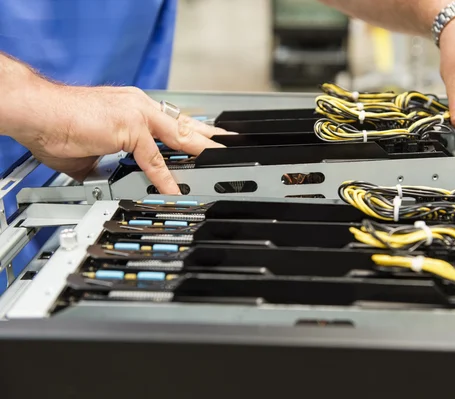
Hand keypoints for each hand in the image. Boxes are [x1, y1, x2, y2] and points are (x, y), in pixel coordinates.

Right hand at [12, 84, 226, 193]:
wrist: (35, 112)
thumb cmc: (57, 125)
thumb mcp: (93, 150)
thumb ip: (111, 164)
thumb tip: (112, 181)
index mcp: (134, 107)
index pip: (172, 121)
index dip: (194, 132)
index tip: (208, 140)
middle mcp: (140, 106)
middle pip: (185, 125)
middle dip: (210, 138)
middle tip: (231, 146)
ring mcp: (136, 115)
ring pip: (179, 137)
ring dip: (202, 153)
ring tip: (222, 166)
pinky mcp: (128, 128)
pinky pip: (153, 160)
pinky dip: (165, 178)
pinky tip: (175, 191)